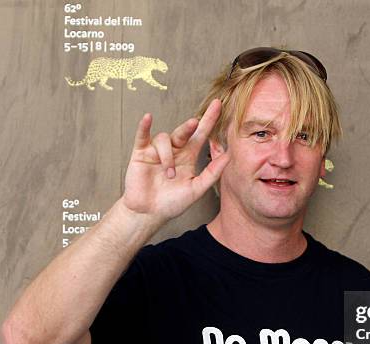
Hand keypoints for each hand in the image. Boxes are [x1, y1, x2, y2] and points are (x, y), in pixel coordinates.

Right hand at [121, 99, 228, 221]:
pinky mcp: (141, 153)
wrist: (149, 213)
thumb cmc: (173, 203)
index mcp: (189, 157)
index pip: (201, 134)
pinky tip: (148, 118)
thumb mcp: (196, 189)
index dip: (209, 119)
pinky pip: (142, 136)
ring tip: (168, 175)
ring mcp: (157, 151)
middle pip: (184, 131)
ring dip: (167, 157)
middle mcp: (174, 150)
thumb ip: (212, 173)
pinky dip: (145, 126)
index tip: (218, 104)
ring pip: (164, 139)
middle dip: (189, 126)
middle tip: (195, 123)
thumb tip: (228, 156)